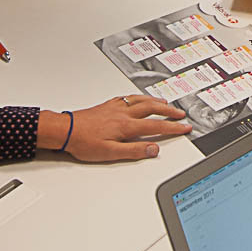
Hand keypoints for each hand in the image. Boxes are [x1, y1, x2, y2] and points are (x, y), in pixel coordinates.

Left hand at [37, 96, 193, 160]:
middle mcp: (124, 113)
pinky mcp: (109, 104)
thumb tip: (153, 149)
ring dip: (157, 101)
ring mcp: (116, 106)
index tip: (185, 127)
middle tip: (181, 114)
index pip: (156, 126)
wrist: (66, 130)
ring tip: (166, 103)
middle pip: (153, 109)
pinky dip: (140, 97)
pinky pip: (129, 97)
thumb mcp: (110, 153)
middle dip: (169, 112)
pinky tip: (139, 98)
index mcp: (126, 126)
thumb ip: (133, 151)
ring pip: (142, 100)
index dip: (173, 127)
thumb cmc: (84, 142)